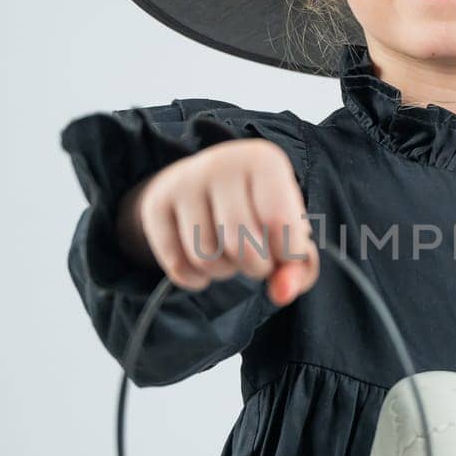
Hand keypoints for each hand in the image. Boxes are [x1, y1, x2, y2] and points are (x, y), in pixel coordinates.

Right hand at [117, 139, 318, 305]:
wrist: (205, 182)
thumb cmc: (258, 209)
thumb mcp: (289, 230)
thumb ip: (299, 267)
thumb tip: (281, 293)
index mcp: (264, 161)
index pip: (281, 225)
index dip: (286, 254)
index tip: (282, 248)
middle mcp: (221, 163)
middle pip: (241, 245)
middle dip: (254, 267)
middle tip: (255, 257)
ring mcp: (183, 182)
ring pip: (206, 257)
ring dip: (223, 272)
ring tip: (229, 255)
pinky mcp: (155, 204)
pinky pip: (177, 264)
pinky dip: (195, 279)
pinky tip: (204, 267)